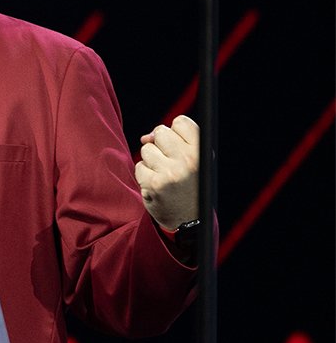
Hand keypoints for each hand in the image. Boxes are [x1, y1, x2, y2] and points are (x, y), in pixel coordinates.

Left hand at [134, 114, 199, 230]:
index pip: (181, 122)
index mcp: (202, 152)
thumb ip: (176, 141)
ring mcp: (170, 172)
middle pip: (160, 132)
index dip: (175, 132)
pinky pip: (139, 166)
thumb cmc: (190, 185)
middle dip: (160, 145)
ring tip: (164, 175)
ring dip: (151, 161)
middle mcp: (188, 160)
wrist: (190, 220)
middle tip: (169, 163)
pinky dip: (144, 175)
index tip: (177, 146)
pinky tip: (156, 185)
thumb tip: (146, 136)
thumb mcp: (196, 160)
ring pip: (147, 149)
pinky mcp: (154, 184)